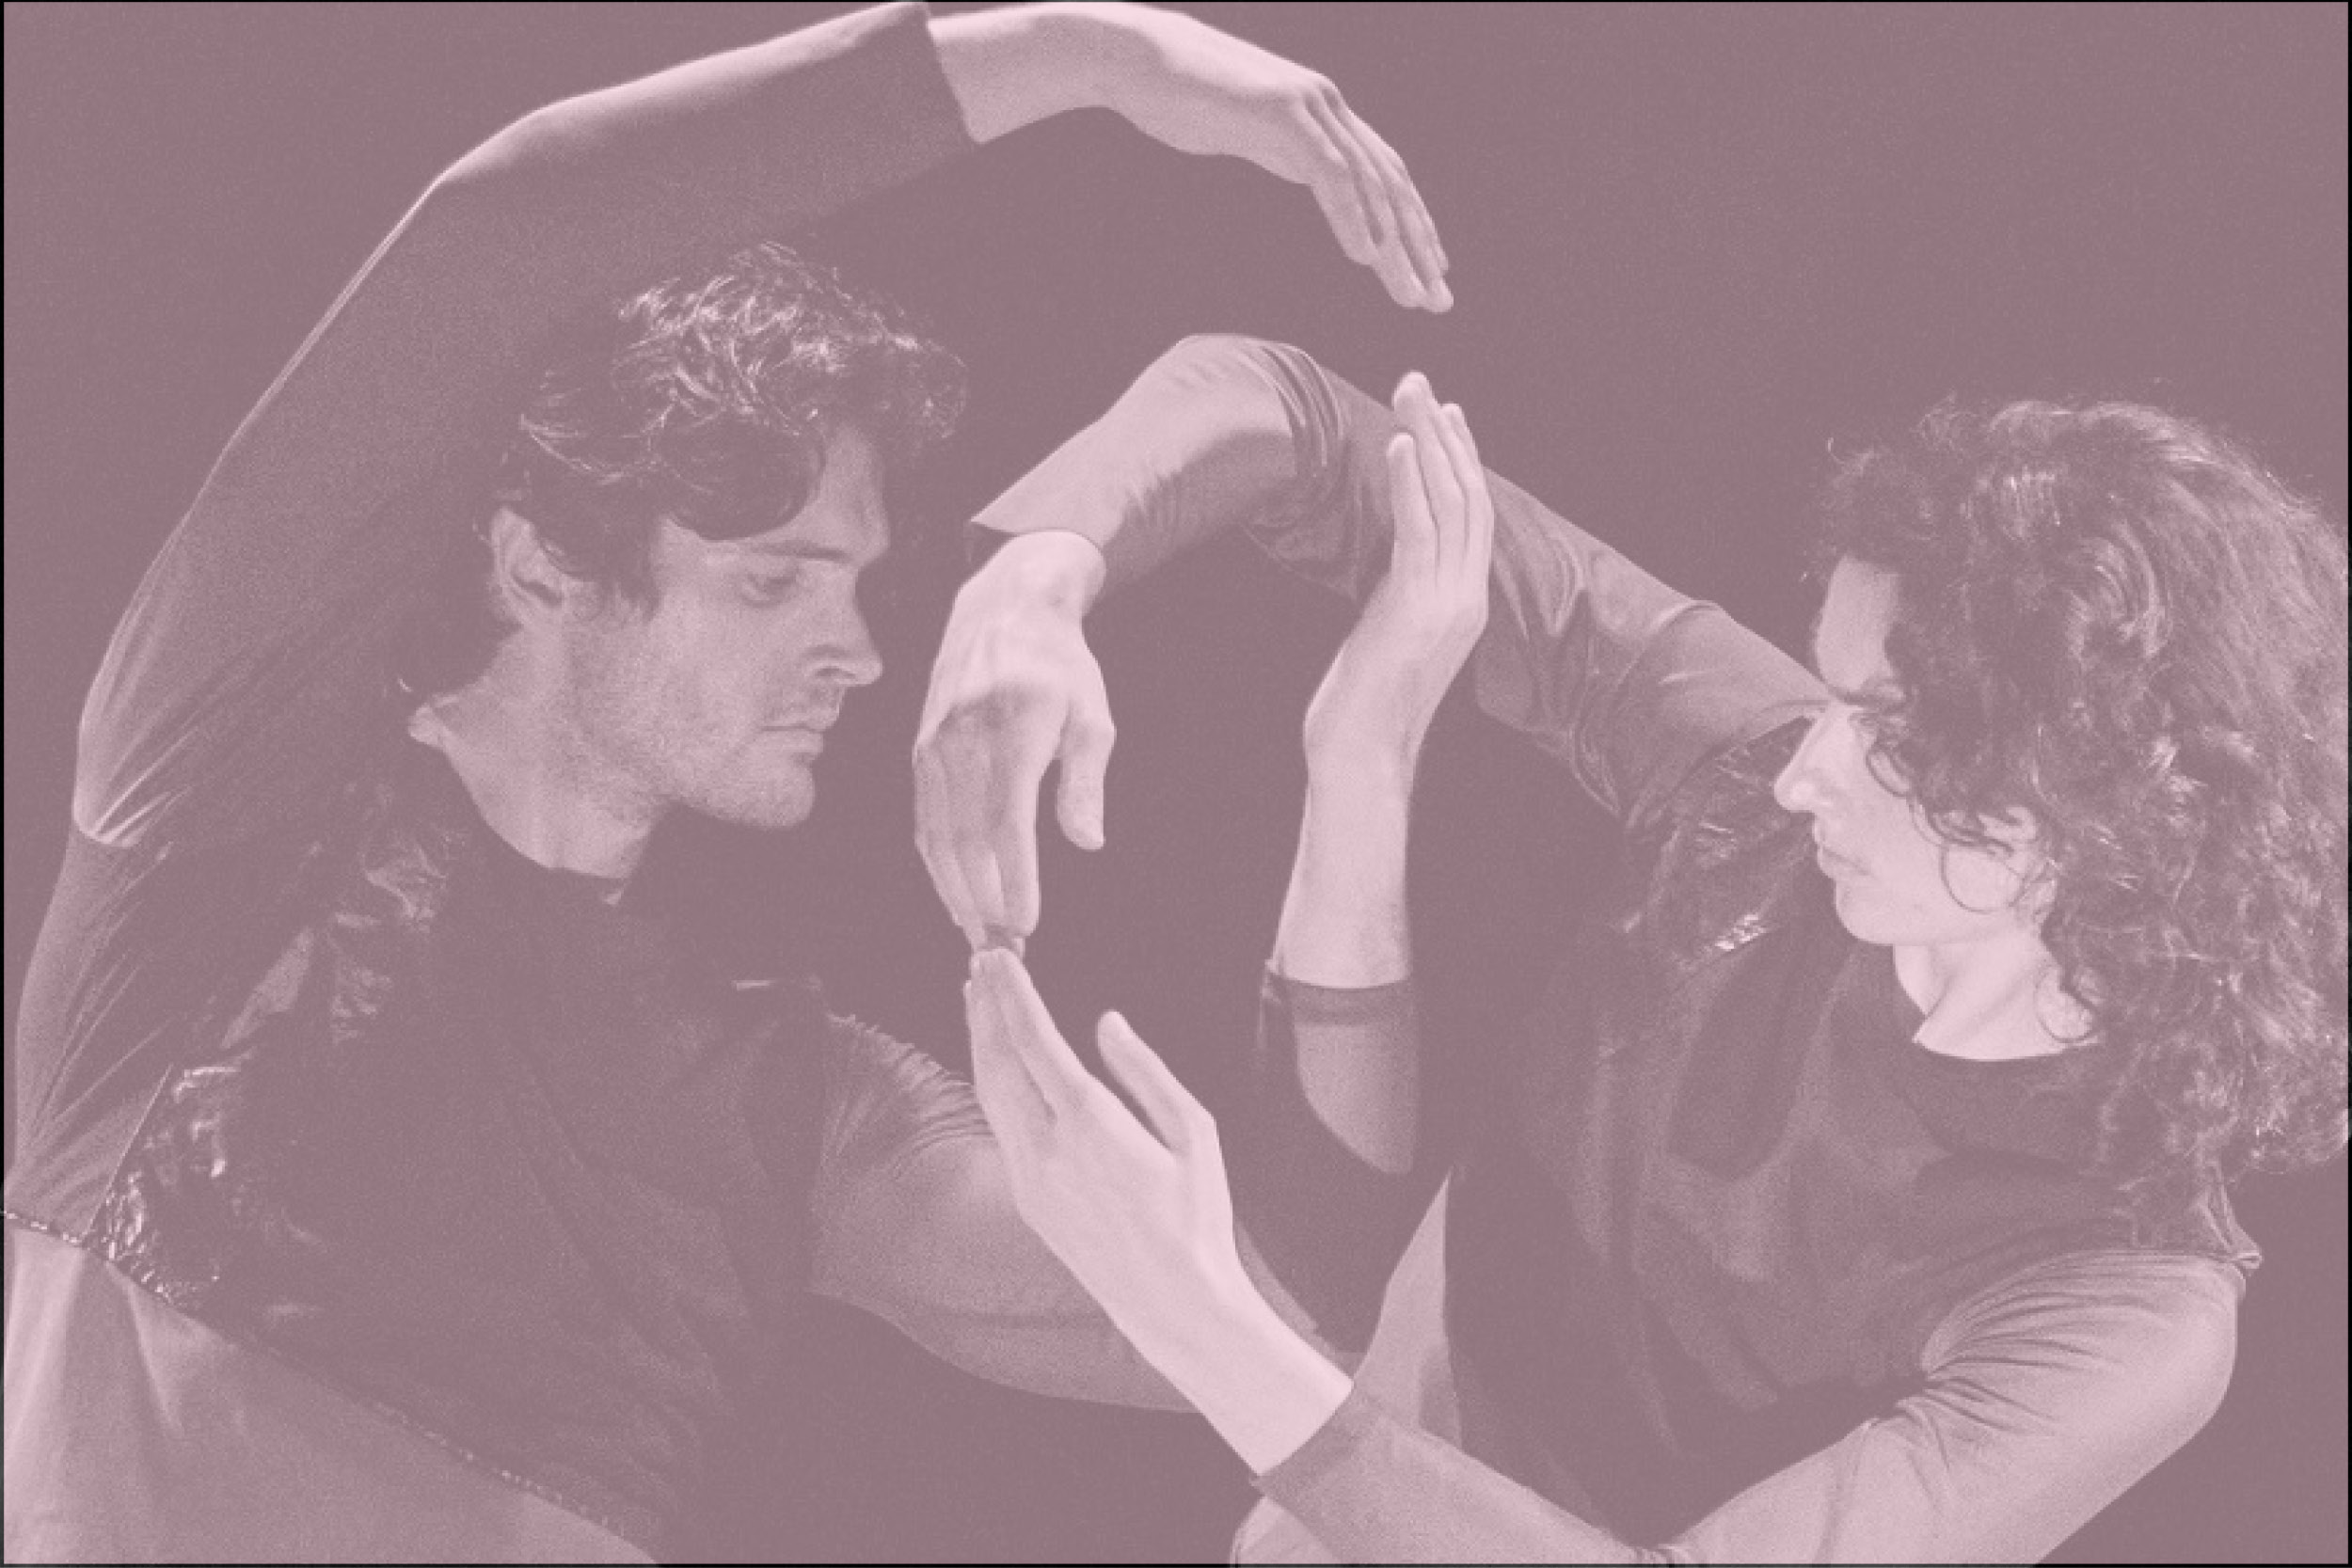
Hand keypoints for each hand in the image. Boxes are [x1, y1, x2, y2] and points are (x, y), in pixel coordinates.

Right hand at [915, 533, 1113, 950]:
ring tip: (980, 936)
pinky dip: (938, 864)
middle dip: (983, 902)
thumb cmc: (1061, 668)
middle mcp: (962, 739)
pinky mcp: (919, 750)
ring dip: (957, 892)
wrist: (1004, 609)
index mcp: (1012, 730)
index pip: (1007, 822)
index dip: (1014, 879)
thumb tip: (1086, 843)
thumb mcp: (1092, 718)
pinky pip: (925, 819)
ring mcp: (933, 745)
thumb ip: (1084, 783)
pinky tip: (956, 895)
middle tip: (1005, 950)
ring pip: (937, 836)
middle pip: (964, 839)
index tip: (1026, 924)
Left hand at [962, 948, 1355, 1470]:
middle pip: (998, 1061)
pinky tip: (994, 1060)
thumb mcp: (1194, 1133)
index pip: (1035, 1042)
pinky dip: (990, 1080)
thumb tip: (1106, 1023)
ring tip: (977, 998)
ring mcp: (1030, 1177)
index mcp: (1093, 1125)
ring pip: (990, 1093)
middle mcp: (1049, 1149)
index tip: (1001, 958)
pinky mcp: (1027, 1199)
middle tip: (980, 962)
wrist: (1173, 1301)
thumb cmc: (1197, 1215)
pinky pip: (999, 1125)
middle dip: (986, 1006)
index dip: (1013, 994)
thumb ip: (1145, 1071)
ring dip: (980, 1040)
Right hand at [1092, 6, 1451, 311]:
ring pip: (1370, 184)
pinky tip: (1367, 256)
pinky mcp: (1283, 112)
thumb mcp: (1251, 132)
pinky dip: (1351, 215)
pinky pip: (1330, 172)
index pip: (1385, 176)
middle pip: (1391, 185)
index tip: (1429, 271)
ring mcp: (1309, 105)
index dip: (1412, 225)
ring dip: (1395, 245)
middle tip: (1438, 300)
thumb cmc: (1185, 99)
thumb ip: (1287, 149)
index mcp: (1326, 115)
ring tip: (1410, 294)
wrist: (1139, 59)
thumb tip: (1309, 170)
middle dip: (1419, 246)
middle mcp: (1329, 107)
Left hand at [1302, 372, 1493, 769]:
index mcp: (1466, 603)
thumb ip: (1401, 593)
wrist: (1362, 754)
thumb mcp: (1388, 634)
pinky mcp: (1419, 608)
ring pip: (1450, 504)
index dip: (1461, 460)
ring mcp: (1449, 603)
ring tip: (1411, 395)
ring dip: (1427, 443)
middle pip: (1468, 496)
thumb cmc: (1362, 703)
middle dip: (1444, 434)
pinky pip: (1420, 532)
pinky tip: (1401, 444)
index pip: (1474, 515)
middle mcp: (1467, 598)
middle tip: (1421, 383)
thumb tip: (1394, 560)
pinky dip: (1411, 483)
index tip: (1446, 414)